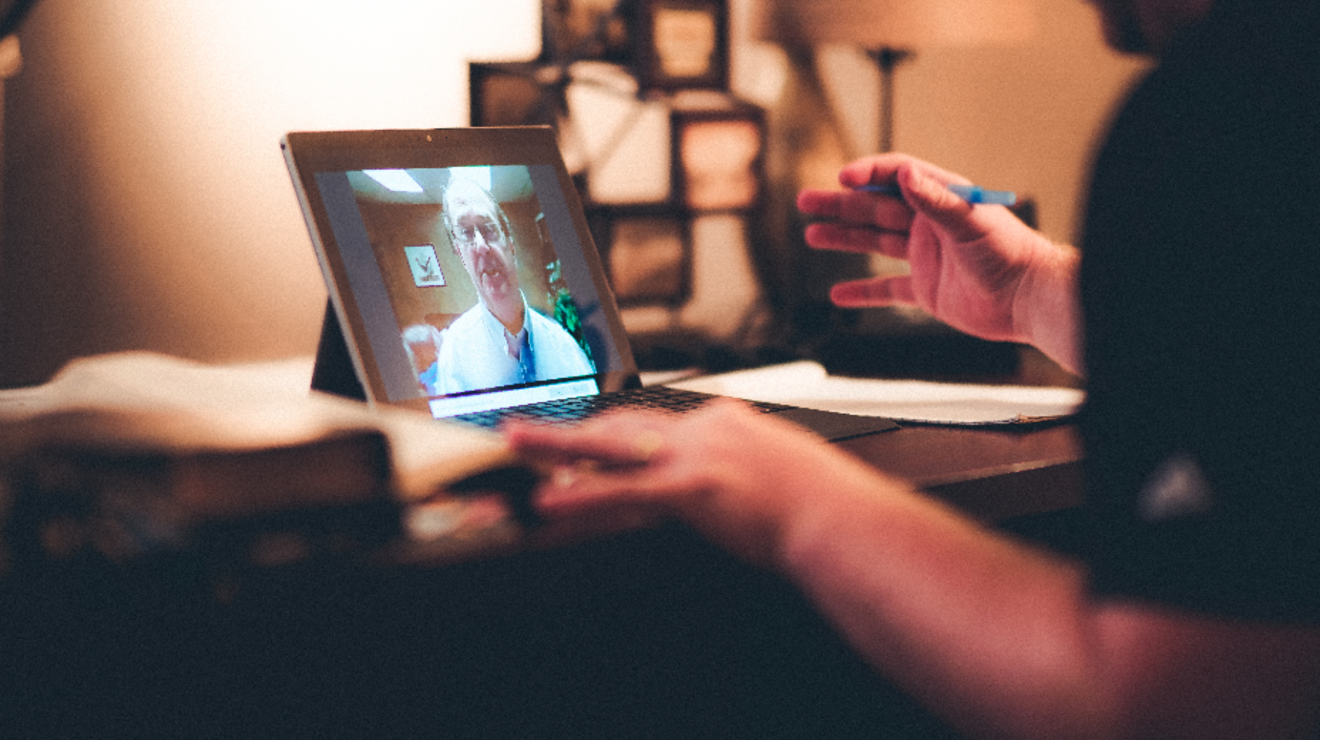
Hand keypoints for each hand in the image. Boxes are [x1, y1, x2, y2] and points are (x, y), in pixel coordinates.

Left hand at [502, 400, 906, 565]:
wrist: (846, 522)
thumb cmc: (824, 508)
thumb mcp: (780, 475)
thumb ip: (745, 472)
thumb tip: (730, 489)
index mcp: (726, 421)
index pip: (655, 422)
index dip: (613, 433)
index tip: (585, 438)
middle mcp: (705, 427)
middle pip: (623, 424)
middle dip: (573, 430)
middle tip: (527, 431)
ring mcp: (696, 454)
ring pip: (609, 445)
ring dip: (555, 443)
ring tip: (513, 441)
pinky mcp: (692, 489)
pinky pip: (624, 492)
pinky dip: (581, 496)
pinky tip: (548, 501)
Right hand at [797, 153, 1071, 350]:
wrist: (1028, 299)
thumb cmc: (1011, 253)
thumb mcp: (971, 220)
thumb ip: (935, 198)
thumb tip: (905, 174)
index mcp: (942, 199)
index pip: (897, 177)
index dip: (869, 173)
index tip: (843, 178)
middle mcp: (930, 225)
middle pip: (875, 208)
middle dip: (840, 204)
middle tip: (806, 201)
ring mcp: (926, 257)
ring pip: (875, 243)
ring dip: (844, 238)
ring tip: (812, 235)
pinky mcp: (926, 289)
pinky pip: (887, 289)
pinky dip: (863, 292)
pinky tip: (838, 293)